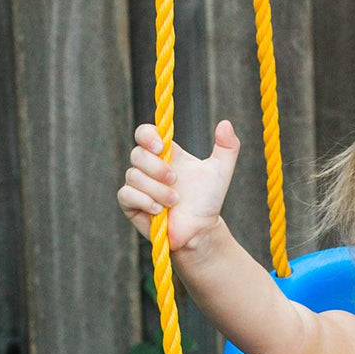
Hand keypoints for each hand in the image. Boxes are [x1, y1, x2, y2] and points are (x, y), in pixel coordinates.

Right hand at [118, 119, 240, 252]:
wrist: (201, 230)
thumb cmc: (208, 201)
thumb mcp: (220, 172)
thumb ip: (227, 147)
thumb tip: (226, 123)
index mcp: (165, 154)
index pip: (145, 134)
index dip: (148, 135)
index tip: (160, 146)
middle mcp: (148, 167)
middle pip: (137, 154)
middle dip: (157, 167)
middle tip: (175, 180)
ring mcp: (138, 185)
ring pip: (133, 175)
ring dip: (157, 189)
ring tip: (175, 201)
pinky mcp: (131, 204)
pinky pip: (126, 194)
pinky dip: (144, 201)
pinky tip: (159, 210)